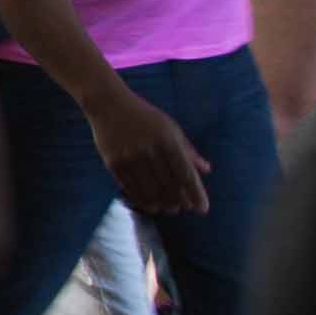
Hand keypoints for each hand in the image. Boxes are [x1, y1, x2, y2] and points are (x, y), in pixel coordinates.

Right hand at [87, 81, 212, 220]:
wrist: (109, 105)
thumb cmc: (145, 116)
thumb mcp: (171, 128)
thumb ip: (188, 150)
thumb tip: (206, 170)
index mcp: (167, 141)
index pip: (186, 175)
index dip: (196, 194)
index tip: (202, 209)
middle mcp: (150, 151)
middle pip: (169, 187)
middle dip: (180, 202)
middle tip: (183, 208)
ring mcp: (130, 159)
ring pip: (150, 192)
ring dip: (162, 204)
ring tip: (169, 208)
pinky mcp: (114, 164)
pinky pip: (131, 189)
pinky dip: (143, 201)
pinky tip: (151, 205)